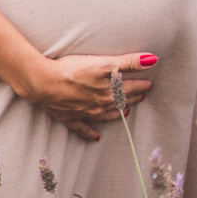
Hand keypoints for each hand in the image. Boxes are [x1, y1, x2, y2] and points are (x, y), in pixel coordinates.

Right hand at [30, 52, 155, 141]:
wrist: (45, 82)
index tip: (149, 84)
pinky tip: (97, 137)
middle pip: (120, 101)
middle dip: (132, 98)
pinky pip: (83, 128)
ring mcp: (85, 113)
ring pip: (106, 115)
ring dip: (117, 113)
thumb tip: (152, 60)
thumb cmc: (73, 70)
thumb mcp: (104, 63)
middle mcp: (100, 104)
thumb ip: (129, 62)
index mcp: (110, 91)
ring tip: (126, 112)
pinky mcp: (70, 117)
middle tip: (142, 96)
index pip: (131, 88)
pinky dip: (91, 133)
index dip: (141, 84)